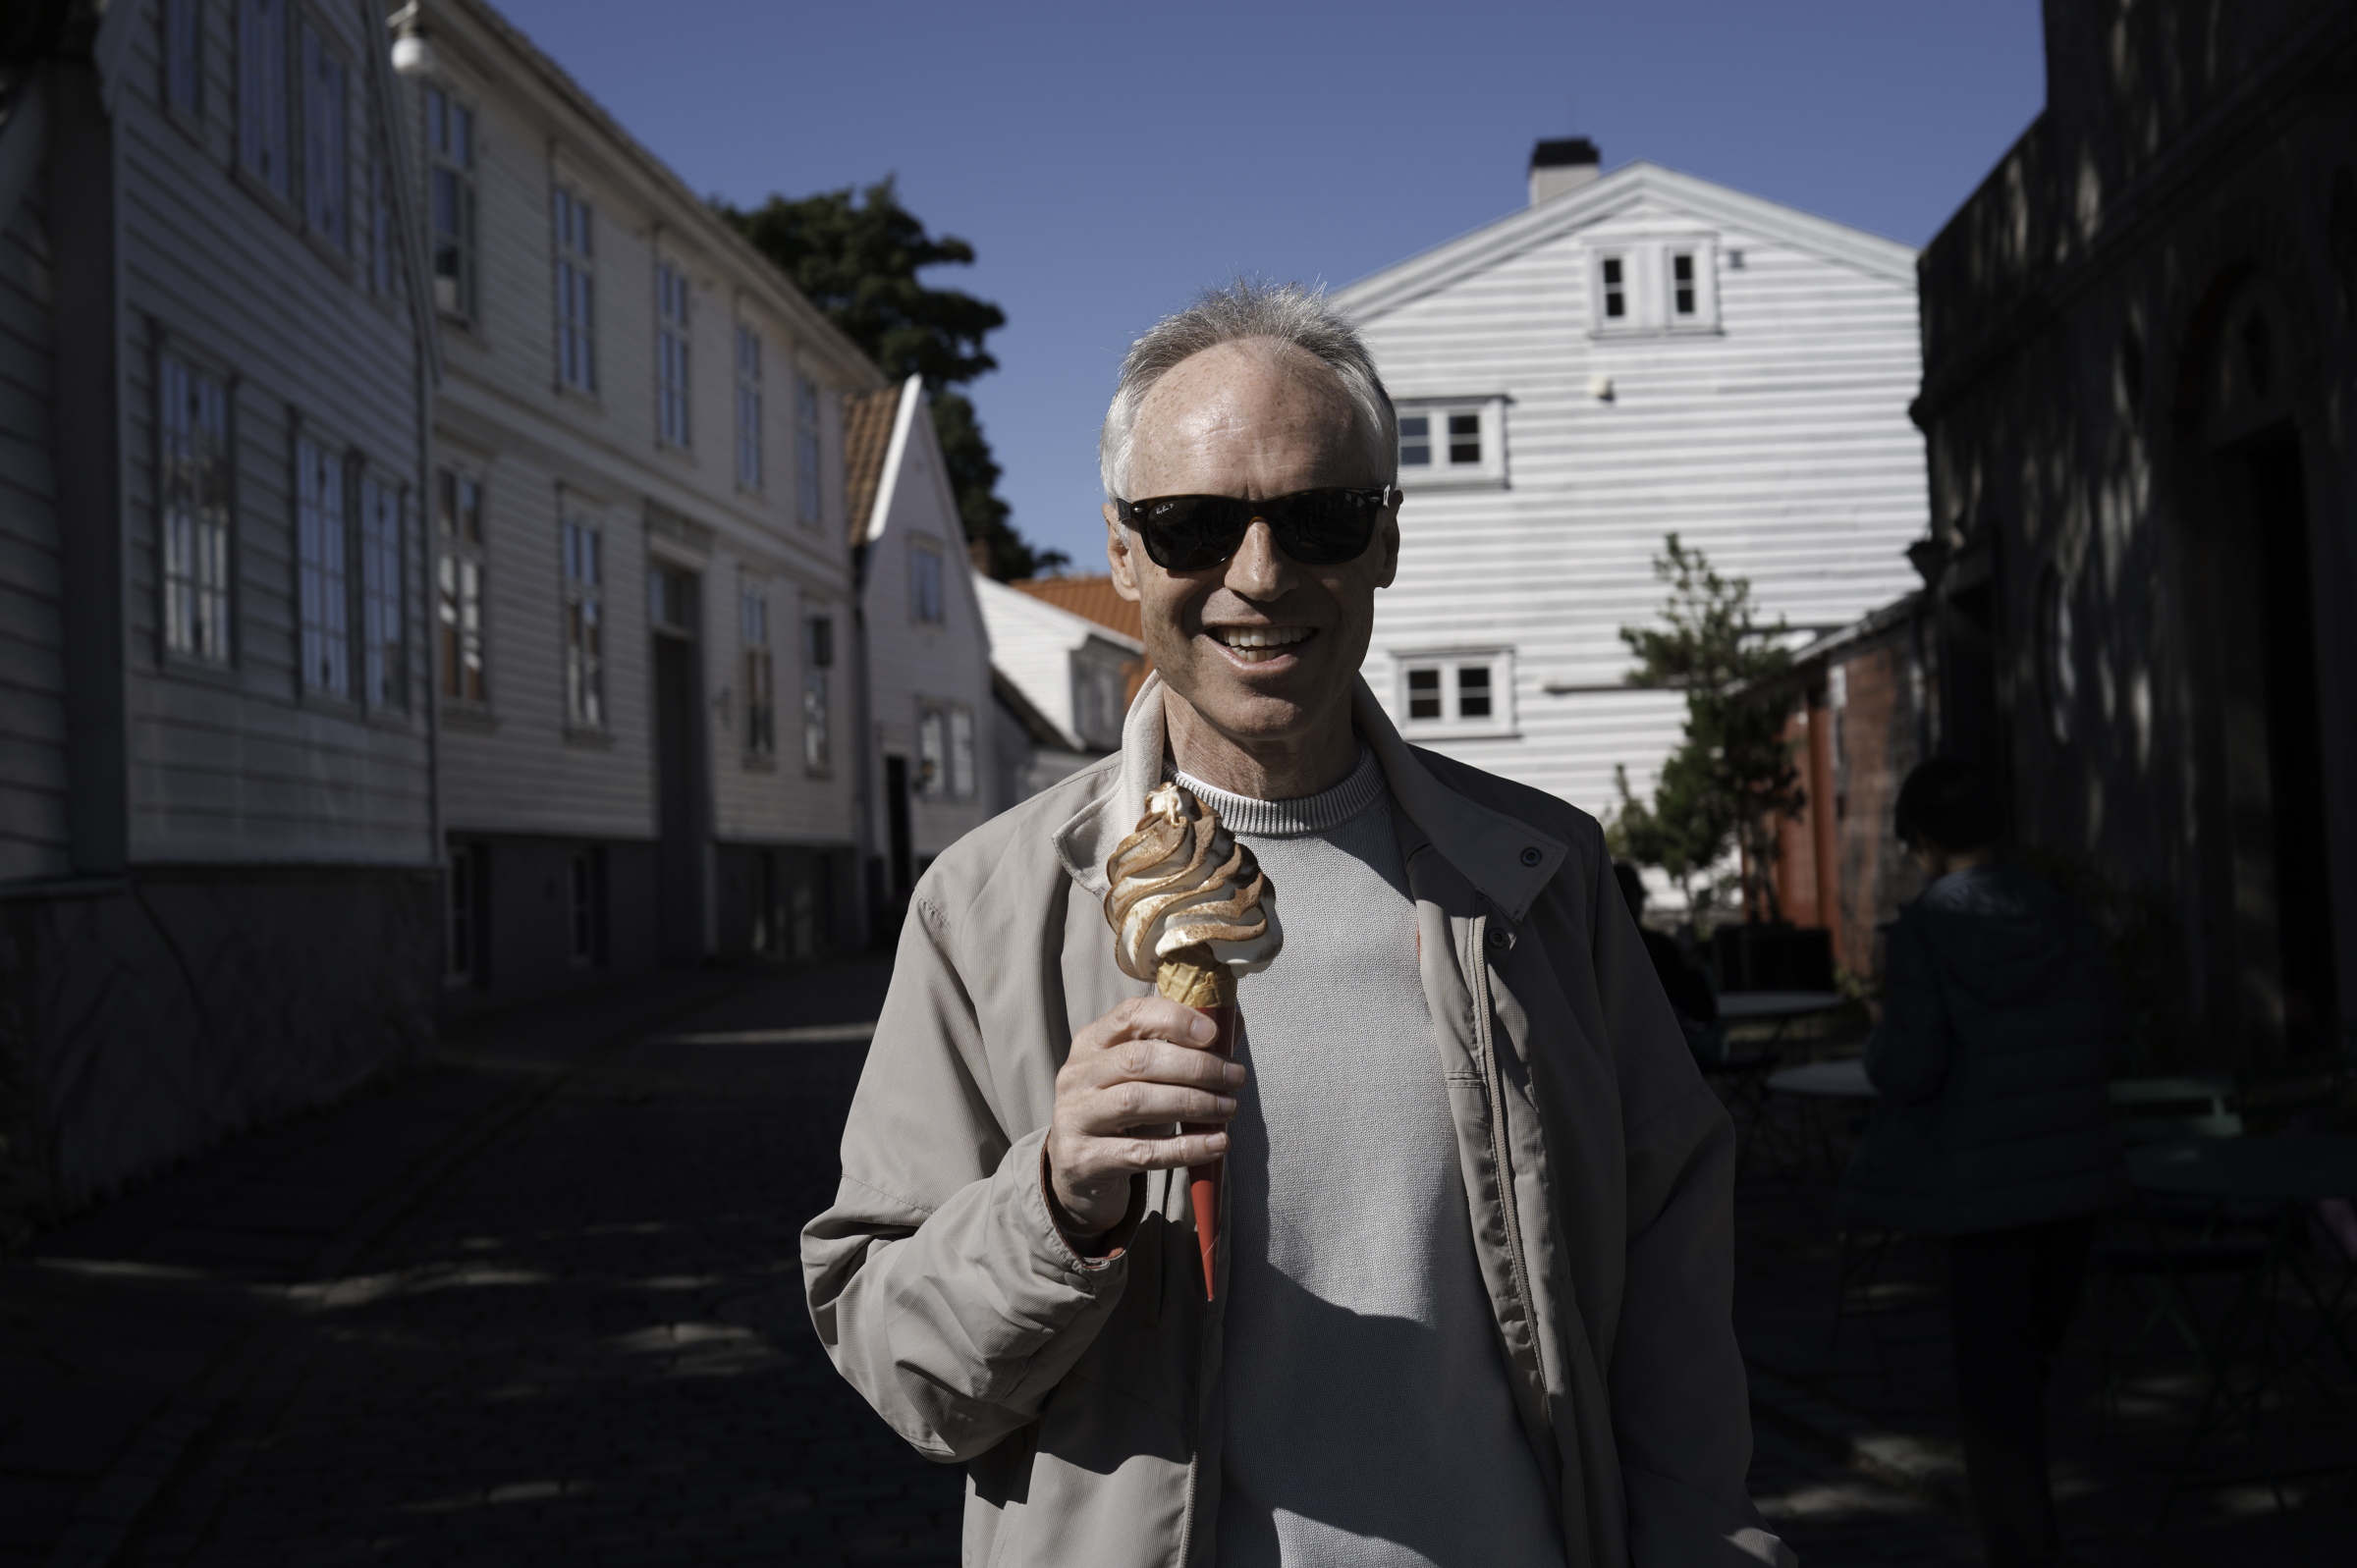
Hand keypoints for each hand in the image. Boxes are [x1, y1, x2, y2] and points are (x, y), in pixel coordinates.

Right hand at [1047, 996, 1244, 1237]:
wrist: (1080, 1172)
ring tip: (1228, 1108)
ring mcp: (1075, 1118)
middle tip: (1235, 1076)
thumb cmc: (1122, 1114)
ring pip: (1136, 1102)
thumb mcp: (1144, 1077)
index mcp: (1091, 1043)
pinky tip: (1217, 1143)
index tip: (1213, 1034)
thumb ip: (1183, 1049)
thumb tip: (1231, 1023)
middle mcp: (1077, 1076)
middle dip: (1195, 1066)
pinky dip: (1185, 1147)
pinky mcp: (1084, 1159)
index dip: (1174, 1020)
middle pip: (1138, 1060)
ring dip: (1192, 1102)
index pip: (1130, 1016)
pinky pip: (1142, 1152)